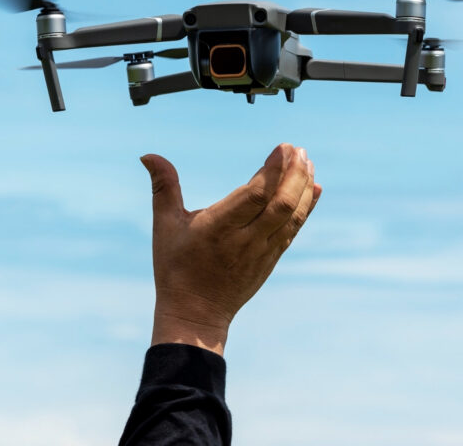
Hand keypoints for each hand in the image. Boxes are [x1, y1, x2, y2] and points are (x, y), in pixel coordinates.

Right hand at [139, 143, 321, 355]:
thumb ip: (163, 187)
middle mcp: (245, 240)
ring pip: (292, 216)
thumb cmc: (175, 267)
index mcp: (219, 228)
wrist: (195, 314)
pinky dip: (306, 208)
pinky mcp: (270, 260)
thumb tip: (148, 155)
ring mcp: (262, 252)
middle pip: (280, 203)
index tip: (282, 148)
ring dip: (303, 187)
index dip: (273, 170)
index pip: (255, 195)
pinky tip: (314, 189)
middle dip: (294, 174)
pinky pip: (293, 230)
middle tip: (298, 149)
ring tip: (308, 162)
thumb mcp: (165, 226)